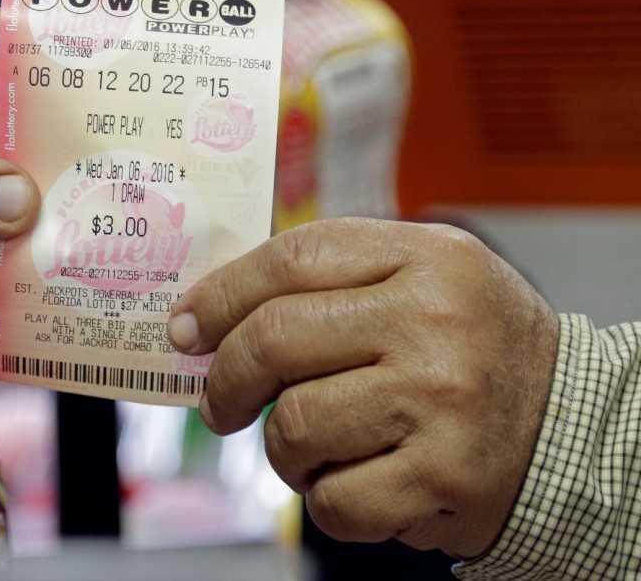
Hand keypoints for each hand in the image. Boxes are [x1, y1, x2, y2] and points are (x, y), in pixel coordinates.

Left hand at [166, 217, 558, 558]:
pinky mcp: (443, 476)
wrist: (570, 424)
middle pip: (275, 340)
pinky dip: (324, 498)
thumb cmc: (472, 348)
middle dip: (227, 379)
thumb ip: (330, 283)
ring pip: (295, 424)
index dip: (221, 294)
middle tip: (221, 403)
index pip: (292, 259)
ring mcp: (441, 399)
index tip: (186, 327)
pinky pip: (331, 498)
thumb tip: (211, 315)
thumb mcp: (421, 280)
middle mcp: (435, 321)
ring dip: (284, 448)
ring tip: (315, 445)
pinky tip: (355, 479)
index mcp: (426, 257)